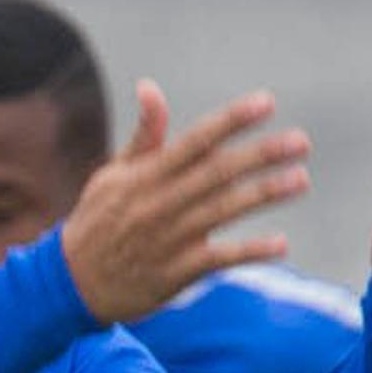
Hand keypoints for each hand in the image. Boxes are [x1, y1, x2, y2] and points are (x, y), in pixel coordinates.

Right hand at [56, 81, 308, 322]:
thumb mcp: (111, 176)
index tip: (266, 103)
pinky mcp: (176, 273)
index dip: (230, 121)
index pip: (194, 141)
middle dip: (260, 155)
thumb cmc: (97, 223)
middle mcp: (158, 204)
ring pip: (222, 211)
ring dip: (264, 194)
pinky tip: (280, 244)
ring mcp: (168, 240)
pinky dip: (250, 252)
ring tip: (300, 179)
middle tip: (300, 142)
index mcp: (144, 177)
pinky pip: (218, 260)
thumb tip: (150, 87)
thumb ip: (143, 136)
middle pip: (216, 173)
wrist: (71, 285)